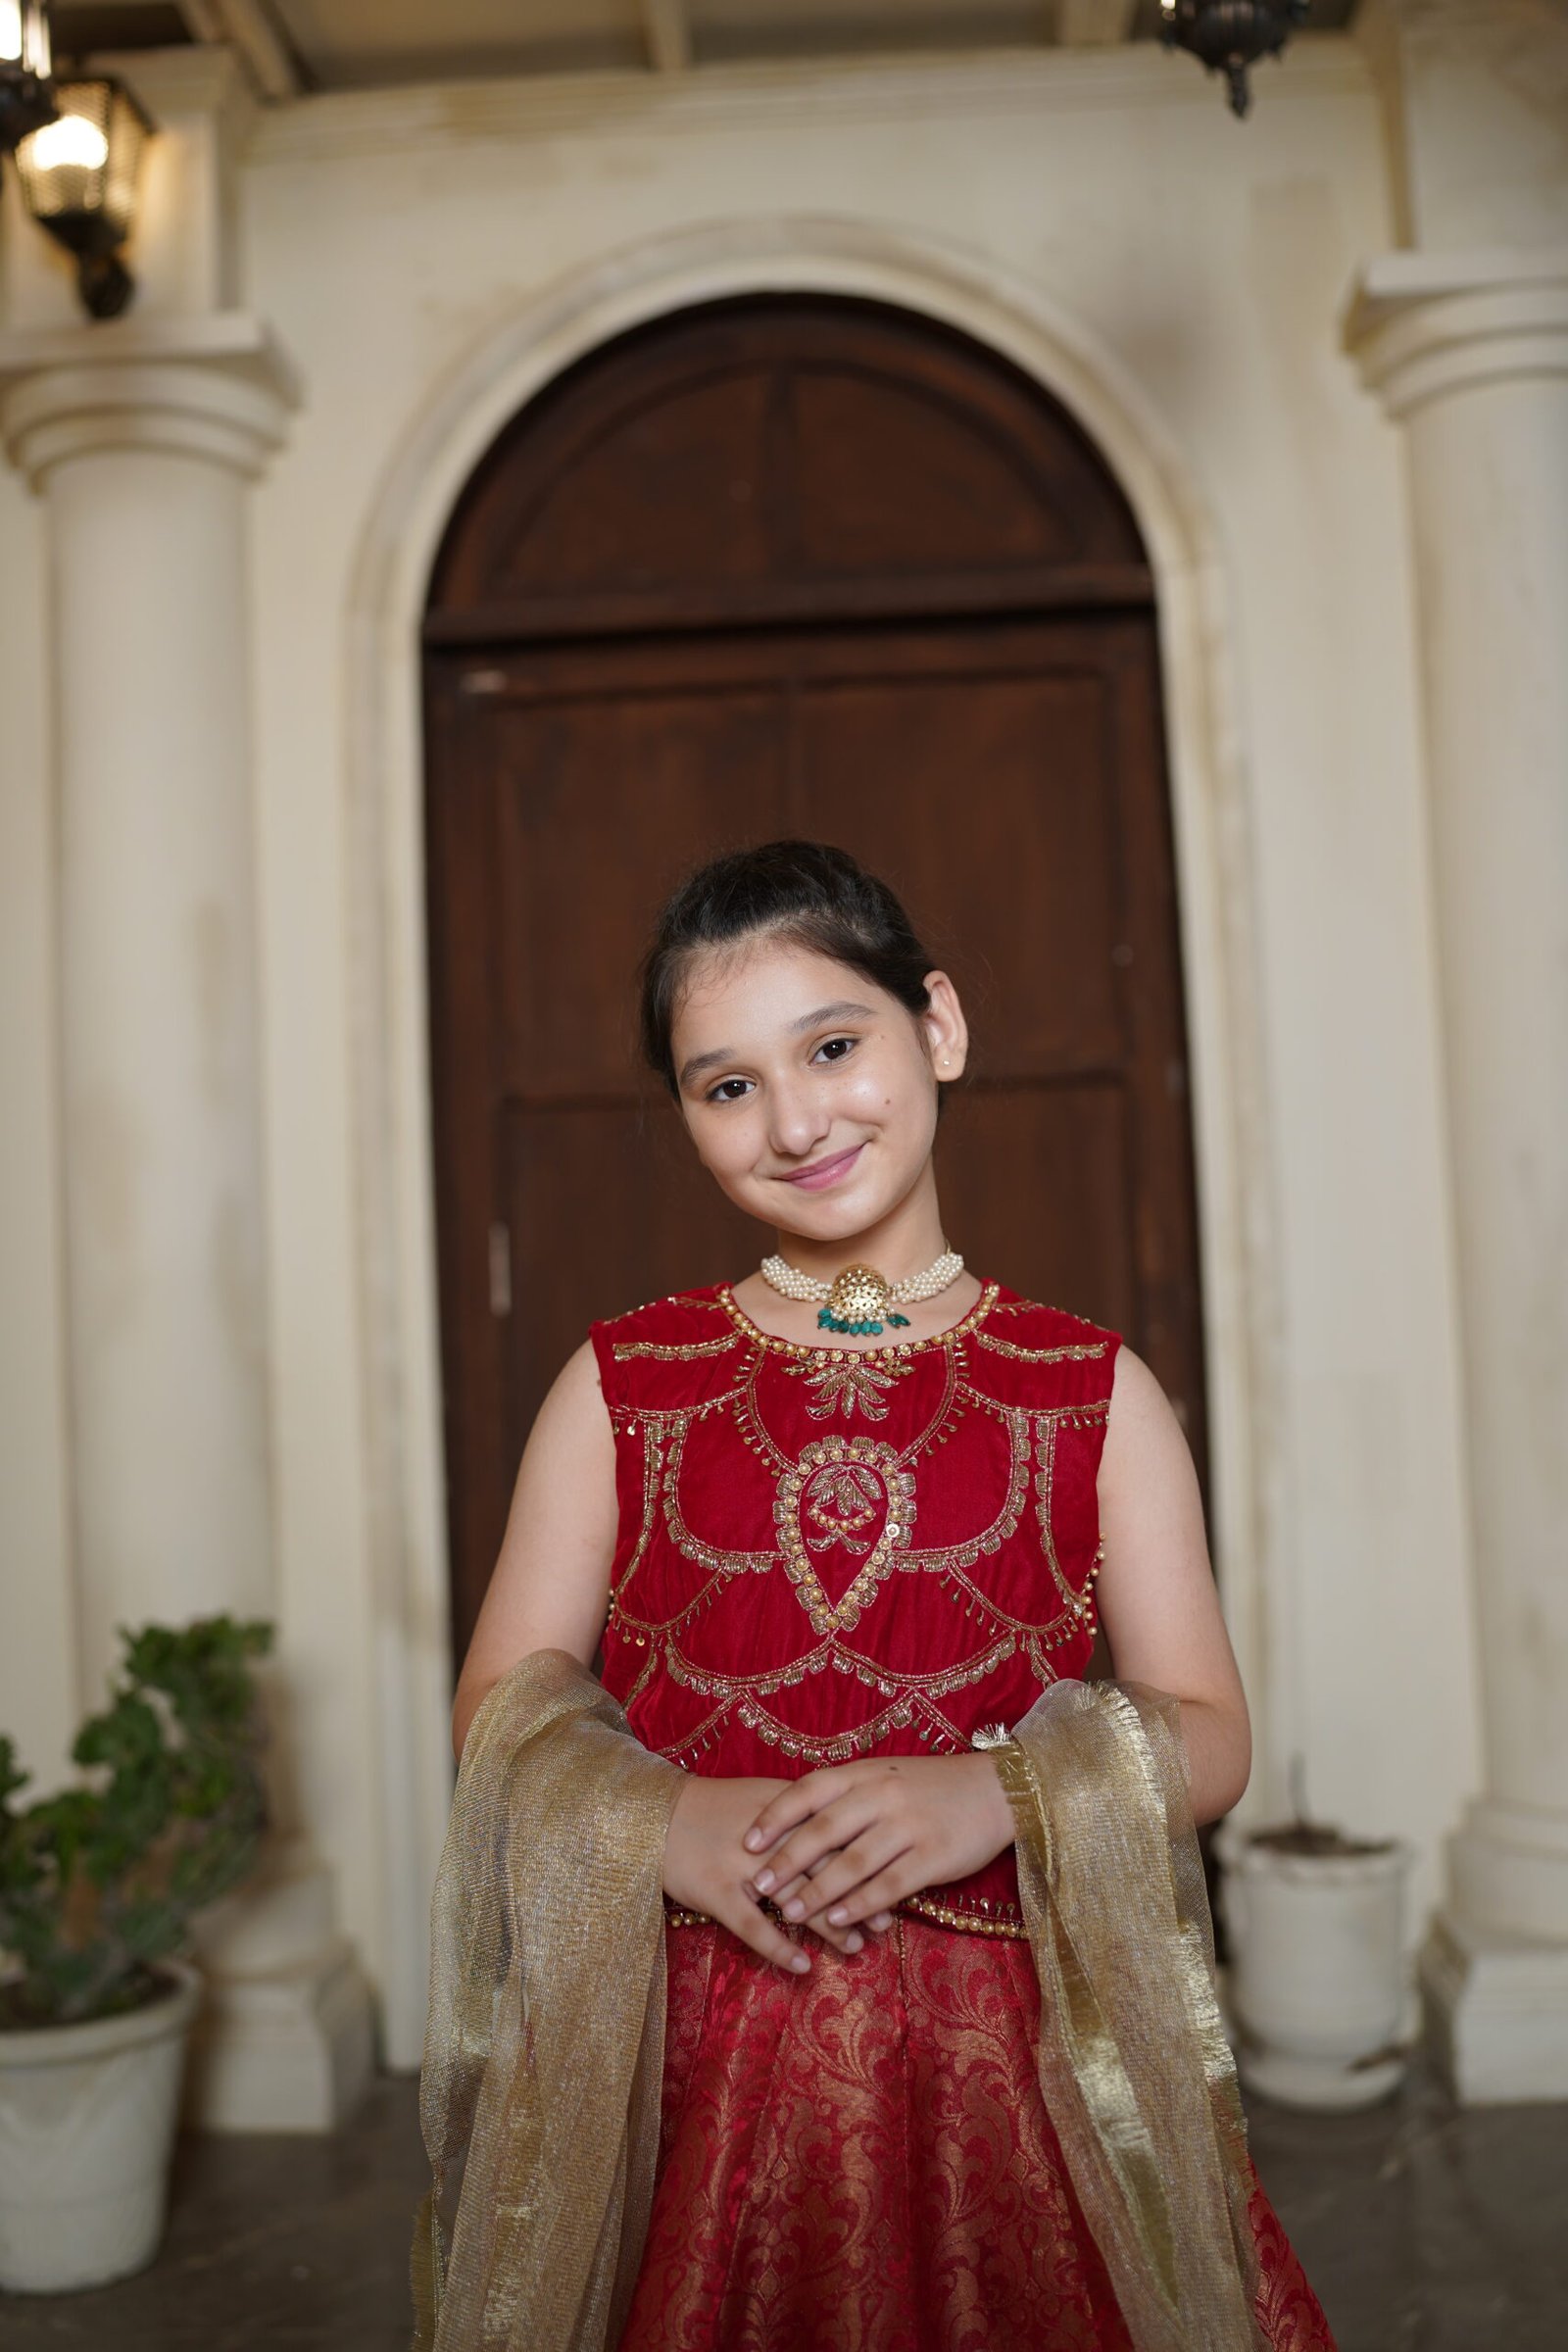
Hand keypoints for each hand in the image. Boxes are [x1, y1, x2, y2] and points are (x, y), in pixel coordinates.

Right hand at [662, 1772, 867, 1972]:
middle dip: (858, 1895)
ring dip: (829, 1925)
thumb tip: (851, 1832)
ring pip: (796, 1899)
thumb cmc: (712, 1809)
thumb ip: (802, 1813)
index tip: (894, 1879)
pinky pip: (753, 1927)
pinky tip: (802, 1967)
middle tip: (885, 1921)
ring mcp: (741, 1866)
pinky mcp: (716, 1892)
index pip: (836, 1832)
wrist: (653, 1817)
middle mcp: (768, 1835)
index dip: (867, 1858)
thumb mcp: (762, 1798)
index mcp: (783, 1807)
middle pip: (824, 1867)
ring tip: (855, 1946)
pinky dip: (779, 1948)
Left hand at [742, 1753, 1014, 1934]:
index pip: (809, 1790)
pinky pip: (888, 1885)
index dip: (776, 1816)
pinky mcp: (933, 1855)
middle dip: (788, 1861)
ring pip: (852, 1863)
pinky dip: (859, 1905)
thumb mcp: (886, 1777)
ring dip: (818, 1891)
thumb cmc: (931, 1787)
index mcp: (866, 1772)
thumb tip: (797, 1826)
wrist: (996, 1790)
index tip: (748, 1841)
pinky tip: (839, 1921)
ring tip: (790, 1913)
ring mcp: (908, 1825)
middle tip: (758, 1886)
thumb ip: (847, 1796)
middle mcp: (883, 1795)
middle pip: (824, 1830)